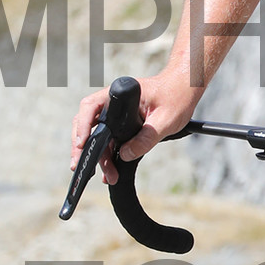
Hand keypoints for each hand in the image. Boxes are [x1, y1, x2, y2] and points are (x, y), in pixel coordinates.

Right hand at [70, 72, 195, 185]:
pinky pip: (108, 138)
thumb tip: (125, 155)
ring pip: (97, 134)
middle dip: (82, 148)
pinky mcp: (122, 122)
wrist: (185, 88)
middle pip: (87, 123)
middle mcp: (113, 102)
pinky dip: (107, 153)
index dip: (83, 126)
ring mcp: (116, 112)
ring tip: (107, 176)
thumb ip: (146, 137)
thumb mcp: (166, 120)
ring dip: (98, 155)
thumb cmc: (177, 96)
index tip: (81, 144)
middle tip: (79, 168)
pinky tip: (109, 170)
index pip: (90, 107)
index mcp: (119, 94)